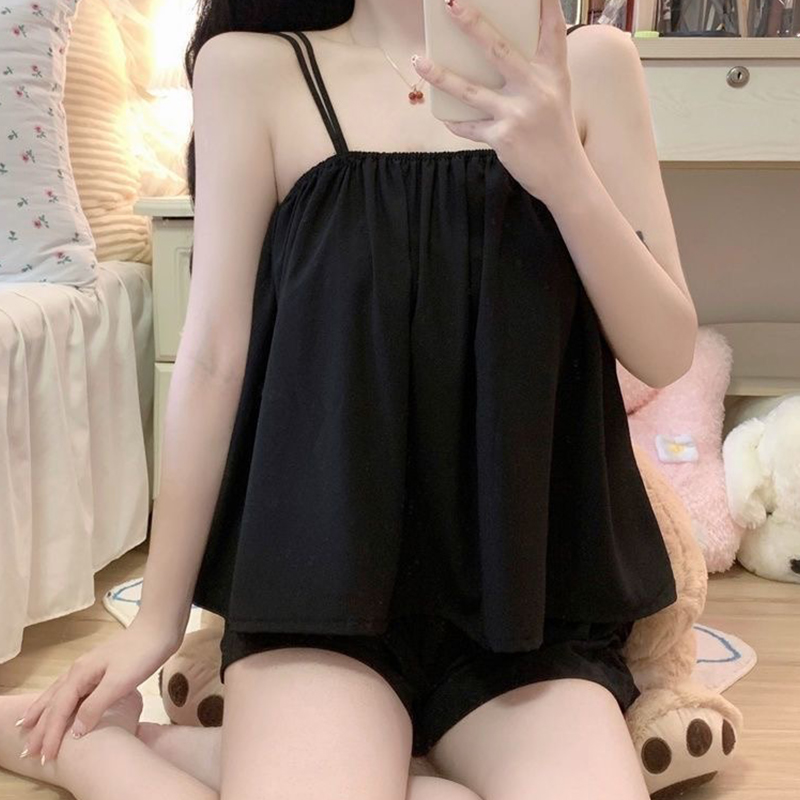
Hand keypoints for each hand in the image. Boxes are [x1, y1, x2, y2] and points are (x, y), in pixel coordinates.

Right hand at [14, 615, 180, 762]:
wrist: (159, 629)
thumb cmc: (141, 654)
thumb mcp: (119, 682)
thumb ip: (95, 706)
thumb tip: (74, 731)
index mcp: (80, 674)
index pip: (59, 709)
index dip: (51, 733)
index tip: (44, 756)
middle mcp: (79, 670)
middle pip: (54, 701)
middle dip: (40, 725)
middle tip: (28, 749)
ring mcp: (89, 667)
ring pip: (60, 693)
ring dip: (45, 711)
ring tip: (28, 724)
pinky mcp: (101, 668)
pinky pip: (72, 689)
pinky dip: (61, 701)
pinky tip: (63, 704)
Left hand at [412, 0, 584, 205]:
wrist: (565, 176)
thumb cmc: (555, 132)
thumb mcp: (554, 95)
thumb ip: (532, 73)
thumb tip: (491, 53)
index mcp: (553, 73)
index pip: (552, 28)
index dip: (545, 2)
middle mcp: (536, 89)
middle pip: (499, 50)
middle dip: (473, 24)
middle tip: (451, 4)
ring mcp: (518, 114)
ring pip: (471, 90)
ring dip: (441, 75)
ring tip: (418, 61)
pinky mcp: (503, 138)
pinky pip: (469, 126)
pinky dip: (455, 121)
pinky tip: (441, 113)